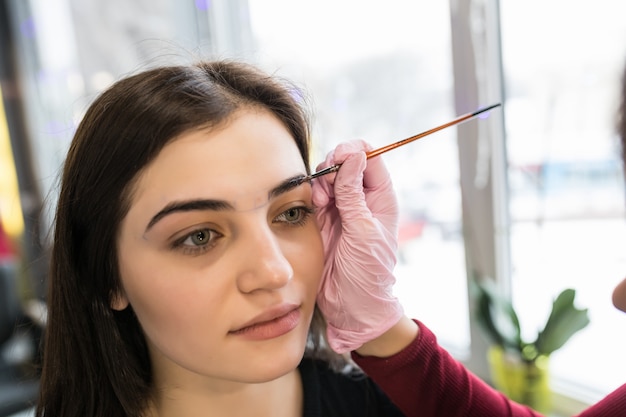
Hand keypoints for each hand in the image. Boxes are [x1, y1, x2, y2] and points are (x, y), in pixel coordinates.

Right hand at [312, 140, 403, 352]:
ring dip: (322, 180)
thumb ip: (353, 194)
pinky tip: (315, 204)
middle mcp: (362, 200)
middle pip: (346, 163)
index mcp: (381, 199)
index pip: (371, 159)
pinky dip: (312, 193)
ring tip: (322, 198)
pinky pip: (315, 195)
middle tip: (328, 179)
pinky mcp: (323, 220)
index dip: (356, 152)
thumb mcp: (363, 231)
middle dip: (334, 164)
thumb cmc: (368, 273)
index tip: (341, 156)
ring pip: (328, 177)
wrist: (352, 305)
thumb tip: (355, 156)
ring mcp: (342, 209)